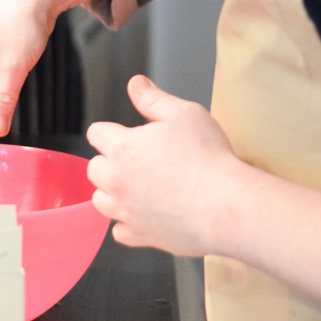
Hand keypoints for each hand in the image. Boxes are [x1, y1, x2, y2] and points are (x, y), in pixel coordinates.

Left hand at [86, 74, 235, 255]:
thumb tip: (135, 84)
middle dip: (110, 162)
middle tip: (138, 161)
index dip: (111, 131)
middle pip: (94, 169)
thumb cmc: (208, 156)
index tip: (125, 135)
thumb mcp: (183, 113)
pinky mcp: (140, 237)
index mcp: (123, 147)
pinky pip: (120, 232)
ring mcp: (126, 212)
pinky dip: (128, 224)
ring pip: (101, 201)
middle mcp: (116, 180)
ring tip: (139, 188)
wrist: (226, 205)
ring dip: (114, 193)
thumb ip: (153, 98)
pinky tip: (146, 215)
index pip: (96, 133)